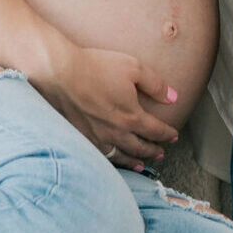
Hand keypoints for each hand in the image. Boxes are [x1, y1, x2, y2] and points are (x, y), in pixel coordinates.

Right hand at [39, 41, 179, 165]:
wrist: (59, 73)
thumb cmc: (96, 66)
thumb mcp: (133, 68)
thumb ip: (156, 85)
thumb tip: (173, 98)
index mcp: (132, 116)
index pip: (156, 130)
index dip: (167, 134)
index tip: (173, 135)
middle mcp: (116, 132)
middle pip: (140, 147)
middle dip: (153, 150)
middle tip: (161, 153)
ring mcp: (97, 137)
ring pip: (121, 155)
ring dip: (134, 161)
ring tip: (141, 165)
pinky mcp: (80, 137)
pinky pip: (101, 155)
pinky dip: (112, 160)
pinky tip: (112, 158)